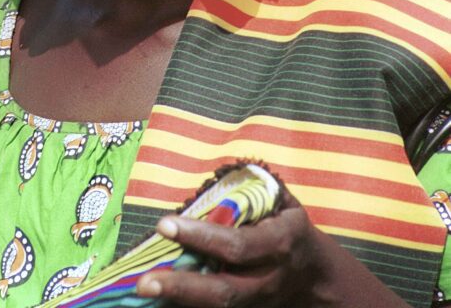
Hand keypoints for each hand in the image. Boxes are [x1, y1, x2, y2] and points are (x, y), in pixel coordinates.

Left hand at [135, 198, 410, 307]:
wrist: (317, 278)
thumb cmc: (291, 229)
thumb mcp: (284, 203)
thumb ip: (257, 187)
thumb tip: (229, 167)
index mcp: (279, 244)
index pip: (237, 245)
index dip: (200, 236)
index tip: (165, 224)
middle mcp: (268, 279)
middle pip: (224, 291)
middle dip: (183, 287)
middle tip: (144, 281)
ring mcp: (259, 304)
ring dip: (180, 301)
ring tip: (144, 289)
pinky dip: (186, 306)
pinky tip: (160, 299)